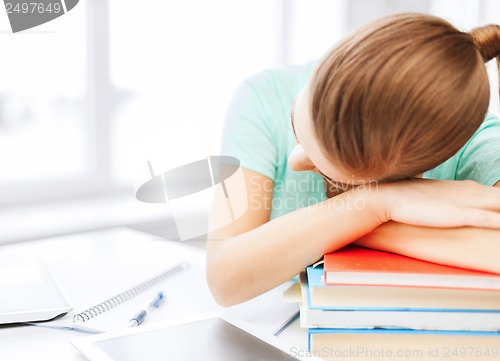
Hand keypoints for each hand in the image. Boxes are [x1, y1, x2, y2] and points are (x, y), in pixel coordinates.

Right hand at [376, 179, 499, 228]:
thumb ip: (442, 199)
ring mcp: (469, 202)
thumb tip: (439, 204)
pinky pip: (493, 219)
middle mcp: (472, 191)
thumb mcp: (430, 195)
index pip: (498, 195)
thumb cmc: (406, 197)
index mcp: (466, 188)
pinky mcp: (461, 214)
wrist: (390, 196)